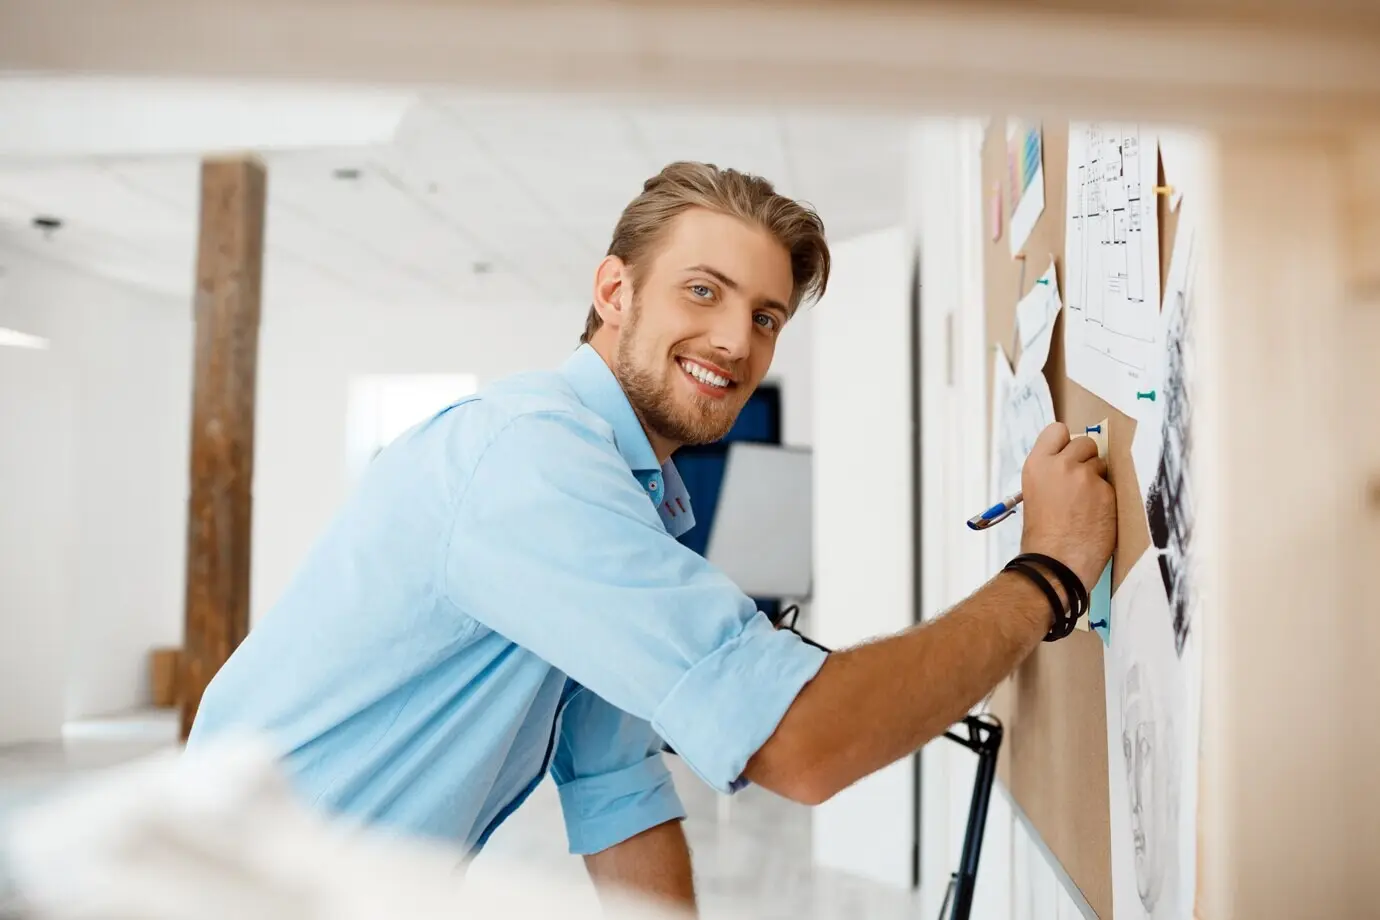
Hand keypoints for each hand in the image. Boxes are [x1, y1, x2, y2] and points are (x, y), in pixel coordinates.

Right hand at [1019, 422, 1116, 590]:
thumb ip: (1052, 473)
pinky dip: (1107, 498)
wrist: (1056, 562)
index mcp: (1037, 464)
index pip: (1057, 430)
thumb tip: (1073, 463)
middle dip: (1085, 459)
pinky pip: (1112, 486)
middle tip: (1080, 483)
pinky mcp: (1107, 492)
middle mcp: (1061, 465)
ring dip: (1098, 479)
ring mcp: (1086, 477)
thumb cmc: (1042, 535)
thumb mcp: (1035, 493)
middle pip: (1084, 442)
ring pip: (1101, 463)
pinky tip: (1097, 516)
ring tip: (1087, 504)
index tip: (1068, 455)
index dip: (1065, 442)